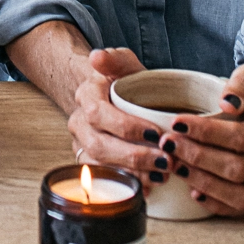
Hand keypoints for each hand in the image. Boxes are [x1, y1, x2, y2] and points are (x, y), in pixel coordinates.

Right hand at [64, 46, 167, 180]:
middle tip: (165, 161)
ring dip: (133, 174)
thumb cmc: (123, 83)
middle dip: (134, 156)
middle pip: (99, 145)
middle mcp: (79, 122)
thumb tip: (97, 57)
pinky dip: (128, 185)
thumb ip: (115, 59)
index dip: (126, 126)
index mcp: (86, 96)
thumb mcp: (124, 64)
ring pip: (101, 166)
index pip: (99, 113)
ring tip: (163, 173)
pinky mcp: (91, 164)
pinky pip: (105, 180)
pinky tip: (151, 186)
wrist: (111, 98)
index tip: (156, 133)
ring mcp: (82, 145)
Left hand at [165, 63, 243, 216]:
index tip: (177, 123)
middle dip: (198, 157)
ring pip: (238, 195)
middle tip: (169, 144)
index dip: (206, 133)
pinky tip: (191, 190)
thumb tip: (227, 103)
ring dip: (203, 182)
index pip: (241, 137)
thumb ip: (242, 84)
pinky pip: (238, 208)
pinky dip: (214, 203)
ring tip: (175, 165)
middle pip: (237, 169)